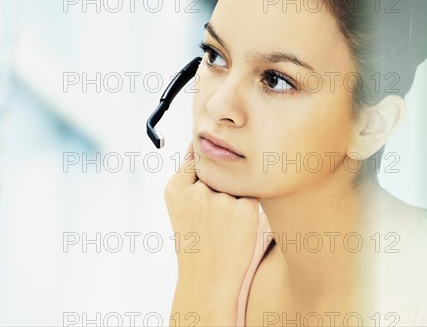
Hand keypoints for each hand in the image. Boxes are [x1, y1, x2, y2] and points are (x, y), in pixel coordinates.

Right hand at [165, 141, 260, 325]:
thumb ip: (191, 177)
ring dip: (233, 196)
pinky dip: (246, 209)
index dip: (205, 167)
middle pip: (217, 169)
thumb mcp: (181, 205)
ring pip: (235, 182)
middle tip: (214, 214)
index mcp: (175, 187)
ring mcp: (221, 199)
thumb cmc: (195, 240)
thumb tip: (208, 148)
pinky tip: (234, 229)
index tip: (207, 185)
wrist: (207, 278)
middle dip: (218, 185)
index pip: (195, 158)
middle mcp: (196, 189)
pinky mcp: (245, 208)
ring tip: (222, 225)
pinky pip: (250, 195)